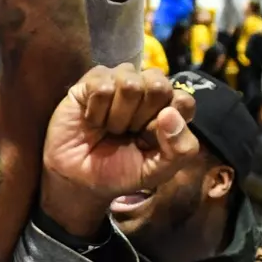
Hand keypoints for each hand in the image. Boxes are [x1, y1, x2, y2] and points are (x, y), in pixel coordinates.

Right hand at [40, 64, 198, 238]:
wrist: (78, 180)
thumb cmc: (118, 172)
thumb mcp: (157, 171)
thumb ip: (181, 149)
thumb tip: (170, 113)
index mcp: (167, 108)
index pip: (183, 100)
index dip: (167, 123)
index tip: (150, 141)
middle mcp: (146, 90)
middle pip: (158, 84)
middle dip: (142, 116)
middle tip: (128, 132)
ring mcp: (118, 81)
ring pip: (130, 83)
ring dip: (117, 116)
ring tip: (109, 128)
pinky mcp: (91, 81)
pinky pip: (102, 86)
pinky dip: (96, 112)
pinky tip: (92, 120)